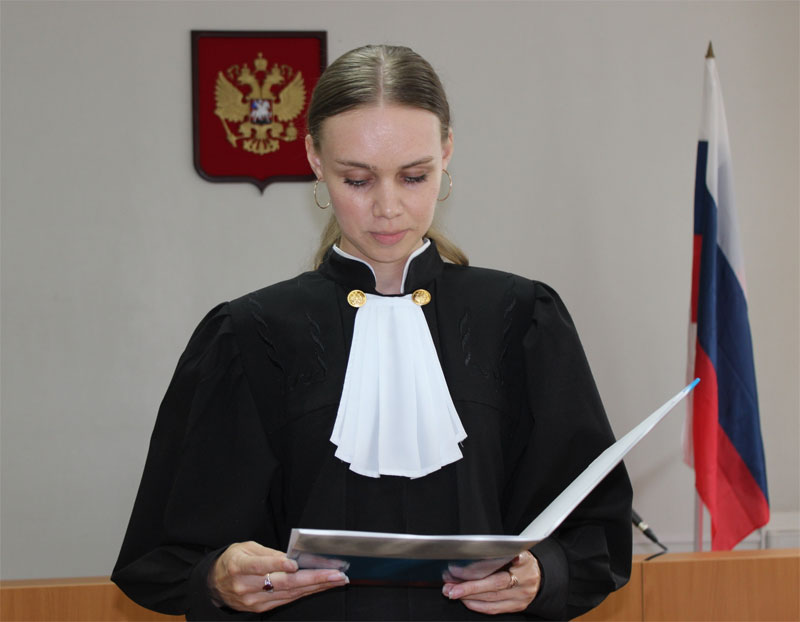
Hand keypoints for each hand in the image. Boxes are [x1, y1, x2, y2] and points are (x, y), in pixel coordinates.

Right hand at [208, 541, 348, 612]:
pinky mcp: (260, 608)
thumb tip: (293, 556)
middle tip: (335, 573)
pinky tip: (321, 586)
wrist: (214, 584)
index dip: (278, 564)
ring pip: (290, 593)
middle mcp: (246, 586)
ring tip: (336, 579)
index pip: (261, 565)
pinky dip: (306, 593)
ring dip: (316, 587)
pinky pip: (287, 600)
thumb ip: (268, 553)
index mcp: (239, 566)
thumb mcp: (245, 548)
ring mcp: (254, 600)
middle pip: (283, 583)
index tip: (295, 564)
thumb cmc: (233, 560)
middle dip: (313, 578)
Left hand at [442, 551, 540, 614]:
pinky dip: (477, 605)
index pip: (497, 564)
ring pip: (491, 599)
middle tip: (449, 585)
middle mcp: (523, 580)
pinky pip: (494, 608)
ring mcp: (520, 596)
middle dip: (468, 586)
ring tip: (452, 591)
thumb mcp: (515, 550)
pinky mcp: (516, 607)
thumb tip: (470, 554)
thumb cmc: (522, 562)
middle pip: (493, 584)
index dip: (476, 568)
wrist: (540, 578)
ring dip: (468, 596)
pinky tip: (465, 600)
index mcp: (523, 561)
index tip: (457, 568)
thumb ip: (499, 552)